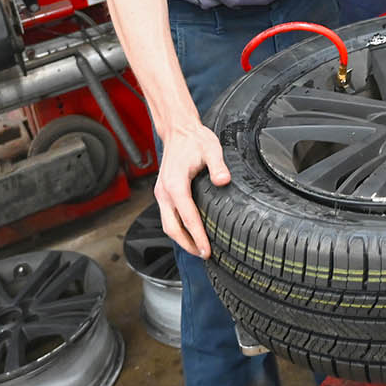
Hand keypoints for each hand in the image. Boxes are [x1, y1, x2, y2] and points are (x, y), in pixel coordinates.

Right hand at [153, 120, 230, 257]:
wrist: (178, 130)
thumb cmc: (194, 140)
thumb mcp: (211, 149)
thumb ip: (218, 166)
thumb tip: (224, 180)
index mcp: (175, 184)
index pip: (187, 218)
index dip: (198, 237)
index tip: (207, 250)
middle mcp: (164, 192)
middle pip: (172, 228)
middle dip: (187, 244)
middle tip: (204, 255)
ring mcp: (161, 193)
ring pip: (168, 224)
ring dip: (181, 239)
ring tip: (199, 249)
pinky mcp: (163, 193)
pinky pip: (168, 217)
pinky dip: (178, 229)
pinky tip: (190, 233)